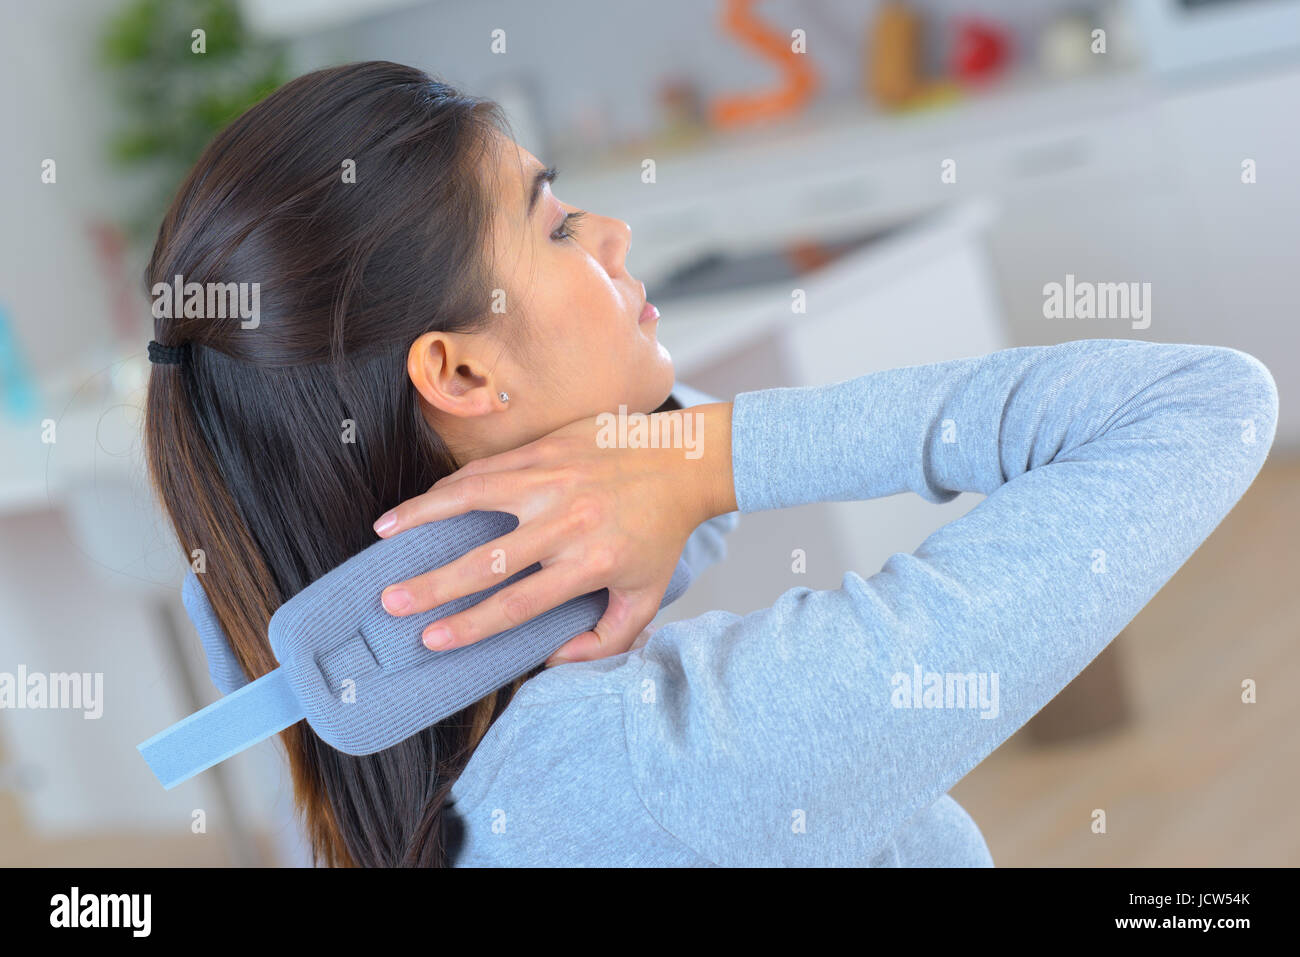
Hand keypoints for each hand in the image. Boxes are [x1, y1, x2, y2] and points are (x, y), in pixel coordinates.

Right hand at [372, 402, 734, 664]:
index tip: (432, 639)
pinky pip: (488, 470)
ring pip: (475, 499)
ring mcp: (554, 479)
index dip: (472, 624)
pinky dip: (450, 488)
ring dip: (423, 518)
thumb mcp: (647, 596)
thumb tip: (553, 661)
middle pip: (489, 559)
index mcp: (592, 561)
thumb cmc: (659, 534)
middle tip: (392, 602)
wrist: (684, 461)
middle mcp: (568, 520)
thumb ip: (606, 639)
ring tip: (382, 534)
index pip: (521, 601)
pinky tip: (421, 503)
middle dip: (435, 585)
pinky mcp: (546, 449)